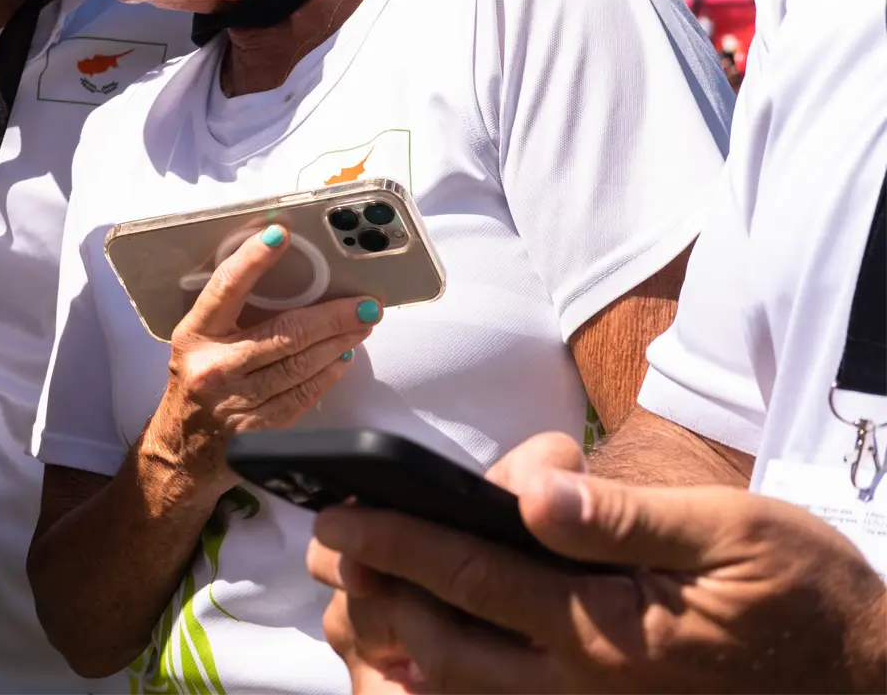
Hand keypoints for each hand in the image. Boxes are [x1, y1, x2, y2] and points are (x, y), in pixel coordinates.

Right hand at [140, 224, 377, 497]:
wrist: (182, 450)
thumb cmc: (196, 383)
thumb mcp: (198, 342)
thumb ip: (233, 315)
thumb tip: (293, 283)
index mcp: (196, 335)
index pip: (226, 289)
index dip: (253, 259)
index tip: (280, 234)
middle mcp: (215, 367)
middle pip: (285, 333)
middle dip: (333, 315)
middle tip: (364, 302)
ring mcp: (237, 403)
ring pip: (302, 365)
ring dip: (339, 342)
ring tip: (362, 325)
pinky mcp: (259, 431)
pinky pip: (304, 396)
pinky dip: (329, 374)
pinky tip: (342, 358)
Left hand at [307, 431, 886, 693]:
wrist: (868, 682)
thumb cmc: (805, 597)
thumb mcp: (732, 533)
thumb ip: (622, 515)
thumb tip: (531, 486)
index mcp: (605, 626)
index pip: (470, 576)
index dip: (394, 540)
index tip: (337, 511)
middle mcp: (583, 683)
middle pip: (442, 647)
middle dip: (375, 596)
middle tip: (326, 550)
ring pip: (461, 693)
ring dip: (398, 647)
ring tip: (356, 597)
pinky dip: (446, 687)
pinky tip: (418, 655)